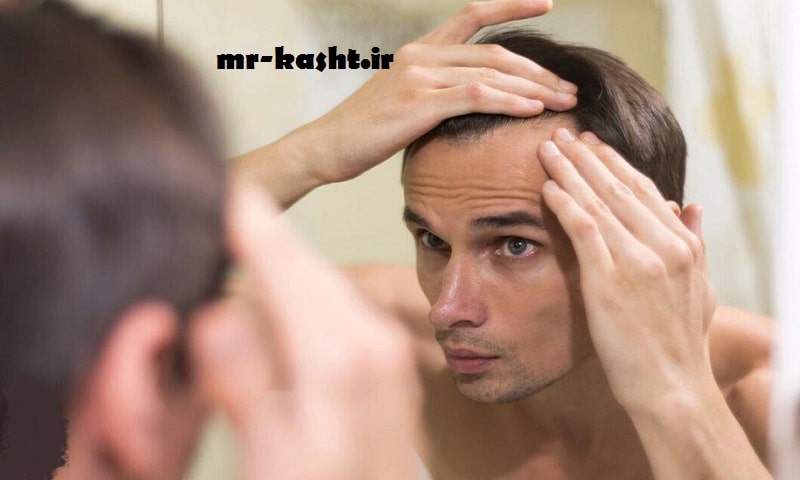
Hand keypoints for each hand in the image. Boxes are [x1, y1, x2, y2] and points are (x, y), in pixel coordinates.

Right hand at [187, 181, 420, 479]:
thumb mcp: (277, 456)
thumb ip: (246, 384)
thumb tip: (217, 313)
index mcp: (340, 355)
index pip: (286, 265)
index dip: (250, 223)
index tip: (226, 186)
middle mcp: (369, 339)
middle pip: (305, 265)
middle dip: (265, 231)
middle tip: (230, 198)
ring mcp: (381, 347)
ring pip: (321, 281)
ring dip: (284, 257)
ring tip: (246, 229)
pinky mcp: (382, 359)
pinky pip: (336, 304)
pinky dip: (302, 288)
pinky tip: (283, 289)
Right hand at [237, 0, 577, 206]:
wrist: (326, 147)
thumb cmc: (365, 131)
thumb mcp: (404, 101)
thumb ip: (438, 92)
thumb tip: (474, 102)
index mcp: (420, 50)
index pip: (473, 15)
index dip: (511, 5)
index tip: (546, 4)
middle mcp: (422, 55)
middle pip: (496, 52)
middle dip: (539, 71)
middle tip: (568, 88)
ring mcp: (420, 76)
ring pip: (492, 74)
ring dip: (534, 89)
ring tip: (562, 102)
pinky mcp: (419, 103)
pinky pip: (476, 96)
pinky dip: (508, 101)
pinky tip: (532, 110)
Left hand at [537, 128, 714, 409]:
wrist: (671, 386)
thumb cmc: (680, 342)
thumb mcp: (700, 288)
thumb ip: (694, 243)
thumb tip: (690, 205)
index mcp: (682, 245)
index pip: (644, 190)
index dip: (615, 164)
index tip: (594, 145)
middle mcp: (663, 245)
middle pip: (618, 187)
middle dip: (588, 157)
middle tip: (564, 133)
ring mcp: (637, 261)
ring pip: (599, 201)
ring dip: (570, 170)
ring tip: (548, 148)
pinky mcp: (609, 280)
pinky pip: (584, 230)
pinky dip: (565, 204)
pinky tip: (548, 186)